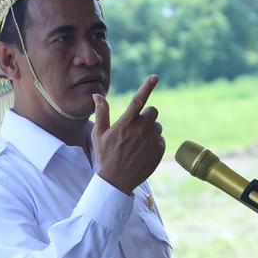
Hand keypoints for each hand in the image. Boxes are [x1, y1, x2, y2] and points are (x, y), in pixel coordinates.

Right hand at [92, 75, 164, 194]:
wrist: (116, 181)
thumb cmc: (105, 156)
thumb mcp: (99, 134)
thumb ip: (101, 113)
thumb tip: (97, 95)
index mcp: (127, 122)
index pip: (139, 99)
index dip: (147, 86)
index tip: (155, 76)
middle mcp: (141, 129)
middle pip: (152, 111)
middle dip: (146, 116)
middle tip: (135, 128)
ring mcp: (152, 140)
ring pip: (157, 126)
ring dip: (149, 130)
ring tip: (136, 144)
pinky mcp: (159, 150)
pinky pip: (160, 140)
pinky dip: (154, 143)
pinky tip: (142, 152)